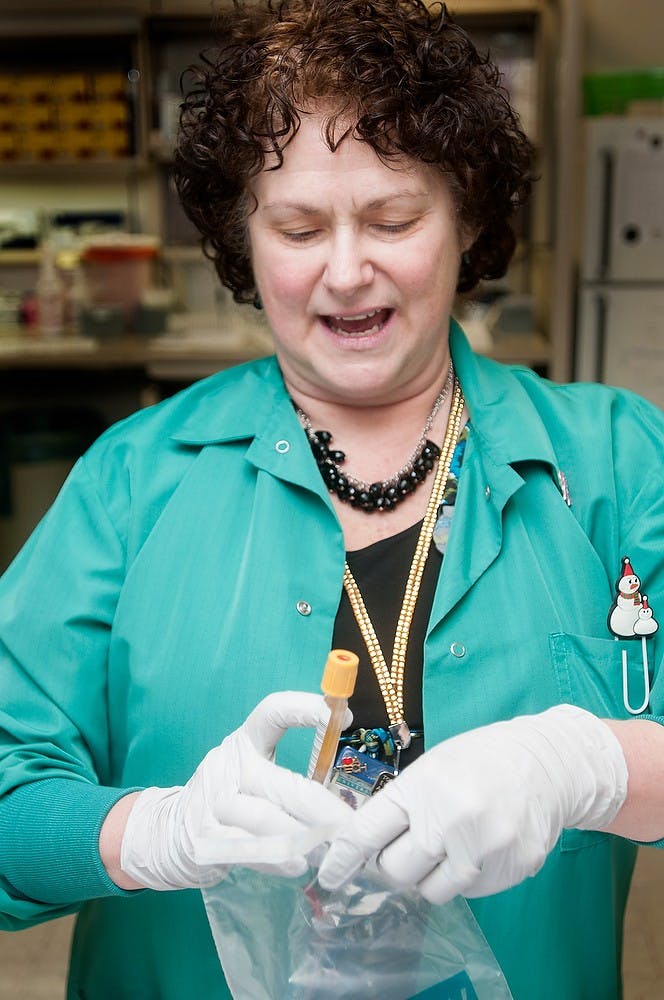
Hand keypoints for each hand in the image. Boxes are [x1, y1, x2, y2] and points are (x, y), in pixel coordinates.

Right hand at [120, 691, 352, 889]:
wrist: (167, 831)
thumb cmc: (228, 798)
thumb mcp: (252, 773)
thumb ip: (290, 778)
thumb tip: (345, 800)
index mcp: (244, 742)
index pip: (271, 712)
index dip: (304, 708)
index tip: (344, 716)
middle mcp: (227, 765)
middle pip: (278, 781)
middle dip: (320, 806)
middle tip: (349, 825)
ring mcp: (212, 802)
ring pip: (263, 818)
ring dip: (301, 836)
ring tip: (329, 849)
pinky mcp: (204, 837)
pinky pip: (247, 849)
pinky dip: (276, 859)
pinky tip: (298, 866)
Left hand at [317, 705, 627, 902]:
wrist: (549, 763)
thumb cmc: (483, 760)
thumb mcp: (434, 767)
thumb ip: (404, 804)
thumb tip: (366, 844)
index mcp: (423, 786)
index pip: (368, 831)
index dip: (343, 857)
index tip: (330, 874)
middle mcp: (450, 820)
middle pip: (396, 870)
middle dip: (395, 861)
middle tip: (412, 841)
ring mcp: (482, 849)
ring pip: (430, 889)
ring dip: (432, 873)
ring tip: (451, 841)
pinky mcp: (509, 870)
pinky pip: (467, 891)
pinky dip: (464, 876)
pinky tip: (480, 845)